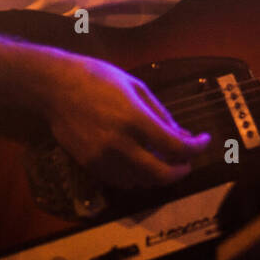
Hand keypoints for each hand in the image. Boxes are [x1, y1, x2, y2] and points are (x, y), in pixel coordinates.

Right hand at [43, 55, 210, 187]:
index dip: (196, 147)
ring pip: (142, 181)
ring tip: (164, 160)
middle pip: (161, 174)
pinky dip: (137, 177)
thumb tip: (182, 135)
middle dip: (181, 170)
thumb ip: (161, 114)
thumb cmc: (98, 78)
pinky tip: (141, 162)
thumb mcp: (136, 87)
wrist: (55, 88)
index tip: (204, 141)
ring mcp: (103, 158)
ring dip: (159, 174)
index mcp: (134, 119)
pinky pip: (121, 181)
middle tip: (187, 162)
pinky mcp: (90, 165)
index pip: (176, 146)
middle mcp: (120, 143)